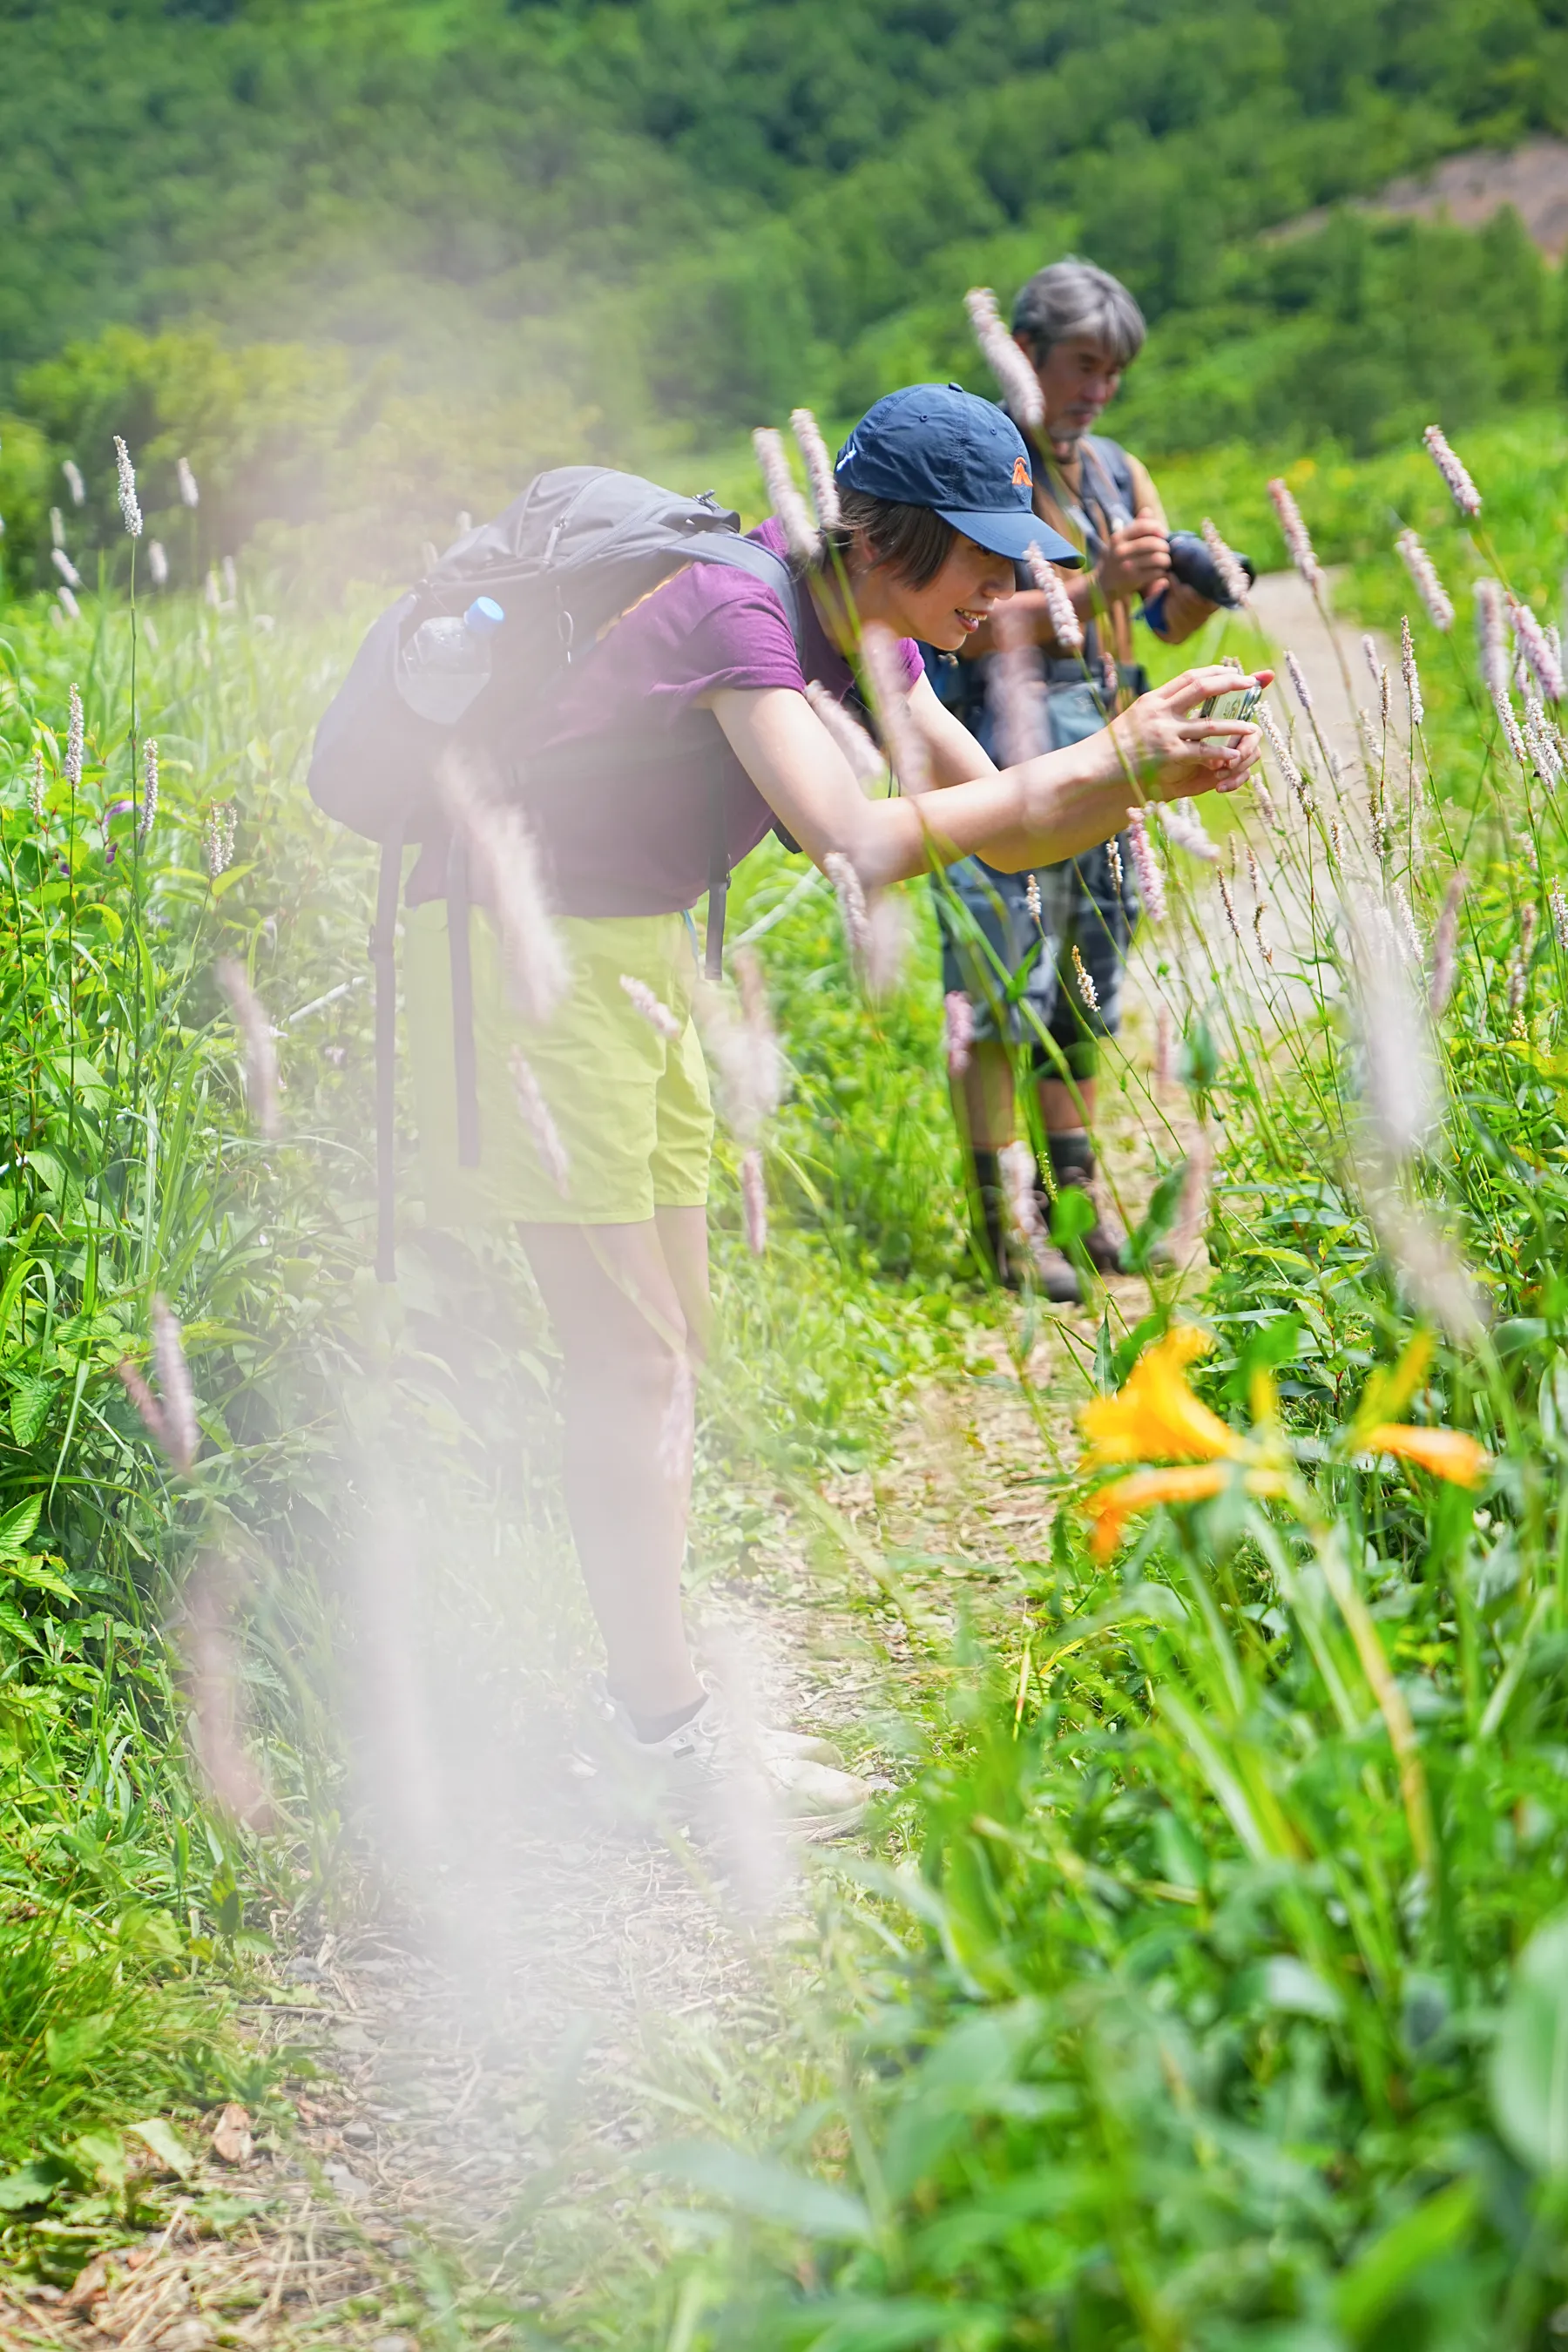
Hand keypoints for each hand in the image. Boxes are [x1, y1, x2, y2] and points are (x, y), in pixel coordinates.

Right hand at [1093, 511, 1171, 604]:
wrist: (1104, 584)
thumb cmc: (1119, 559)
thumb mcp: (1123, 541)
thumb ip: (1136, 526)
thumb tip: (1147, 511)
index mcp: (1119, 537)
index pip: (1143, 526)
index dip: (1157, 528)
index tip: (1164, 534)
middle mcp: (1121, 550)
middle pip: (1153, 543)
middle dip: (1165, 546)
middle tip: (1167, 550)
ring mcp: (1126, 566)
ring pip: (1157, 558)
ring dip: (1166, 560)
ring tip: (1165, 562)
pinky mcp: (1133, 579)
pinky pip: (1156, 572)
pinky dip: (1162, 572)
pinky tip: (1160, 572)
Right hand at [1101, 667, 1273, 800]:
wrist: (1093, 765)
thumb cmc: (1113, 747)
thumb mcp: (1133, 719)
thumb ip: (1155, 711)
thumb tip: (1174, 704)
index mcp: (1153, 699)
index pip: (1190, 677)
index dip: (1215, 672)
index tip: (1232, 671)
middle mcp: (1160, 711)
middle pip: (1203, 688)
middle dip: (1231, 683)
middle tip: (1251, 683)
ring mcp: (1164, 732)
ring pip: (1209, 723)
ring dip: (1234, 724)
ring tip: (1252, 726)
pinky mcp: (1167, 755)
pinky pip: (1202, 752)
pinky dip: (1220, 753)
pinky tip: (1234, 755)